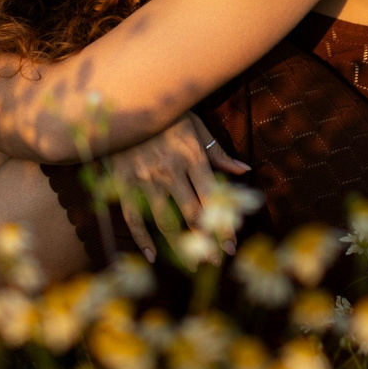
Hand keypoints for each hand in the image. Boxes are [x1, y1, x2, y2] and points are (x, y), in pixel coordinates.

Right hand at [95, 114, 248, 262]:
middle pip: (192, 214)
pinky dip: (142, 239)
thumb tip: (244, 170)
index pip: (212, 197)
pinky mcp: (123, 182)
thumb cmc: (165, 114)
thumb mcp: (195, 126)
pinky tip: (152, 256)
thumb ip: (217, 152)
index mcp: (190, 156)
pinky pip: (132, 217)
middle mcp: (169, 170)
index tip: (232, 246)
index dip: (223, 224)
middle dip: (206, 241)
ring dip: (180, 247)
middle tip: (215, 262)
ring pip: (164, 221)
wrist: (124, 102)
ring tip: (192, 266)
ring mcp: (144, 178)